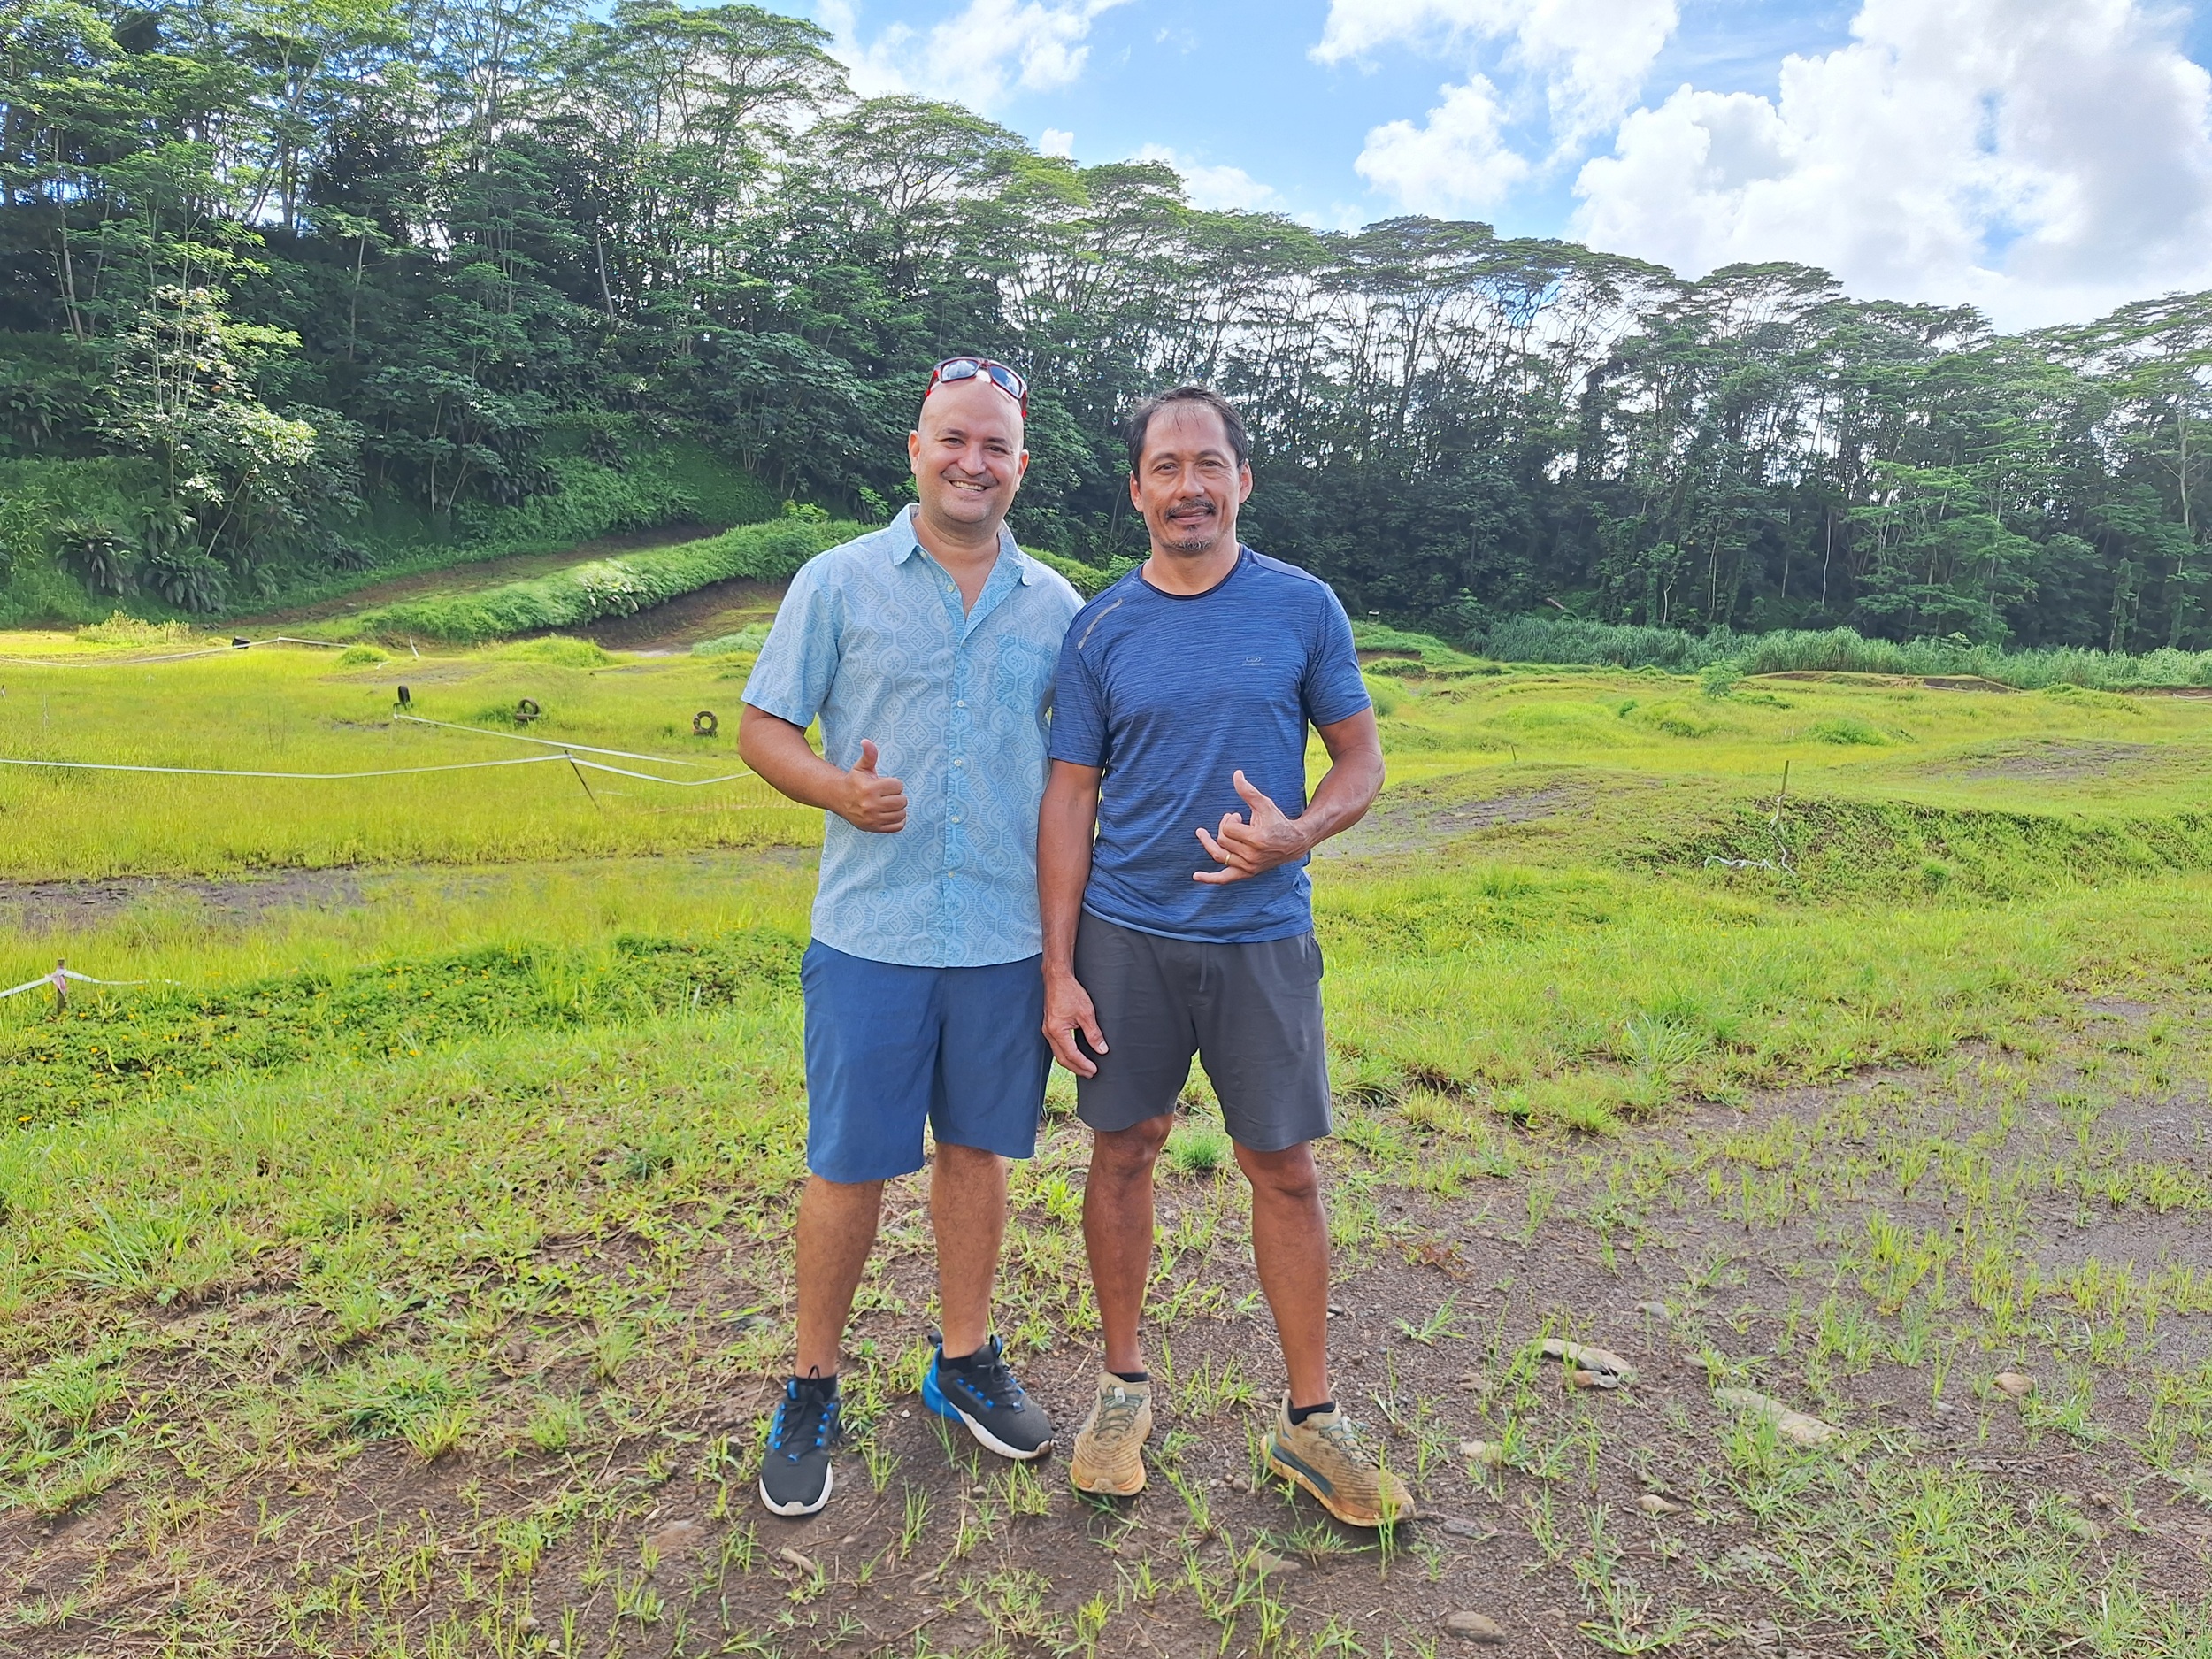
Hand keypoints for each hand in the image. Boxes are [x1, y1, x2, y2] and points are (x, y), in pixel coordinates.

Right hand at [838, 740, 906, 832]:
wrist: (840, 799)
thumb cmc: (855, 781)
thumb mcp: (861, 767)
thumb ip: (869, 755)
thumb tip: (866, 741)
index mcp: (869, 789)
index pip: (898, 786)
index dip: (894, 784)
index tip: (885, 784)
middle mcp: (870, 805)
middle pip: (902, 800)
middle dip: (897, 795)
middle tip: (887, 794)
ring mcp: (873, 819)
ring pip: (901, 813)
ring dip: (898, 808)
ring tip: (888, 803)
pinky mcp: (875, 828)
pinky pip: (898, 826)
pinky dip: (898, 820)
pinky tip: (890, 813)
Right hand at [1043, 970, 1107, 1076]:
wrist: (1057, 978)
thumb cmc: (1070, 991)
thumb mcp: (1086, 1013)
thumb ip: (1094, 1034)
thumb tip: (1102, 1050)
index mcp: (1056, 1031)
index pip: (1071, 1055)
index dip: (1083, 1064)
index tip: (1094, 1070)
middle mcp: (1049, 1032)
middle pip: (1062, 1058)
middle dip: (1077, 1068)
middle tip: (1090, 1073)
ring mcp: (1047, 1029)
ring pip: (1058, 1053)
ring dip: (1071, 1062)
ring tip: (1084, 1067)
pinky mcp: (1049, 1026)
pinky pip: (1057, 1045)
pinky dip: (1066, 1052)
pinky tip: (1075, 1054)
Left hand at [1195, 769, 1308, 883]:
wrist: (1293, 843)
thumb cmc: (1277, 821)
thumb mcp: (1264, 804)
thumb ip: (1248, 791)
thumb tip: (1236, 774)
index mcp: (1256, 839)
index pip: (1228, 829)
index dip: (1230, 820)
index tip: (1239, 815)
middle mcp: (1252, 856)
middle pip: (1222, 841)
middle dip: (1224, 828)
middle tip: (1233, 820)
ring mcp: (1249, 867)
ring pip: (1219, 856)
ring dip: (1210, 843)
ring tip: (1201, 833)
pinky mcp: (1247, 873)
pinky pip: (1225, 878)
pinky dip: (1210, 878)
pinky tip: (1196, 876)